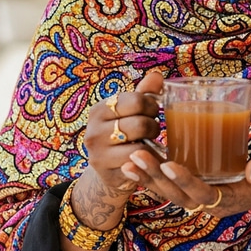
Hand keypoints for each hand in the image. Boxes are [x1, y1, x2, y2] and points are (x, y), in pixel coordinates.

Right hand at [82, 70, 162, 193]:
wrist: (109, 168)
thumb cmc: (123, 132)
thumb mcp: (130, 111)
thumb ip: (143, 93)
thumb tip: (157, 75)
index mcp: (99, 110)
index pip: (136, 100)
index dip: (152, 105)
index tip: (153, 111)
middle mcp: (93, 132)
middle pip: (140, 124)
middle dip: (154, 126)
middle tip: (153, 129)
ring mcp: (98, 155)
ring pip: (140, 147)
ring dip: (152, 145)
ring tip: (150, 142)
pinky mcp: (107, 174)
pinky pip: (139, 165)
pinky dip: (150, 161)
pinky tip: (150, 157)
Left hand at [120, 148, 250, 238]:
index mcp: (229, 200)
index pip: (202, 195)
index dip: (185, 181)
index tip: (169, 163)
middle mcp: (210, 204)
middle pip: (177, 195)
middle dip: (155, 178)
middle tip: (136, 156)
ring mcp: (201, 198)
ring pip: (169, 193)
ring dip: (148, 178)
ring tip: (128, 161)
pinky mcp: (196, 189)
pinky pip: (170, 186)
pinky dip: (153, 176)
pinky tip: (136, 162)